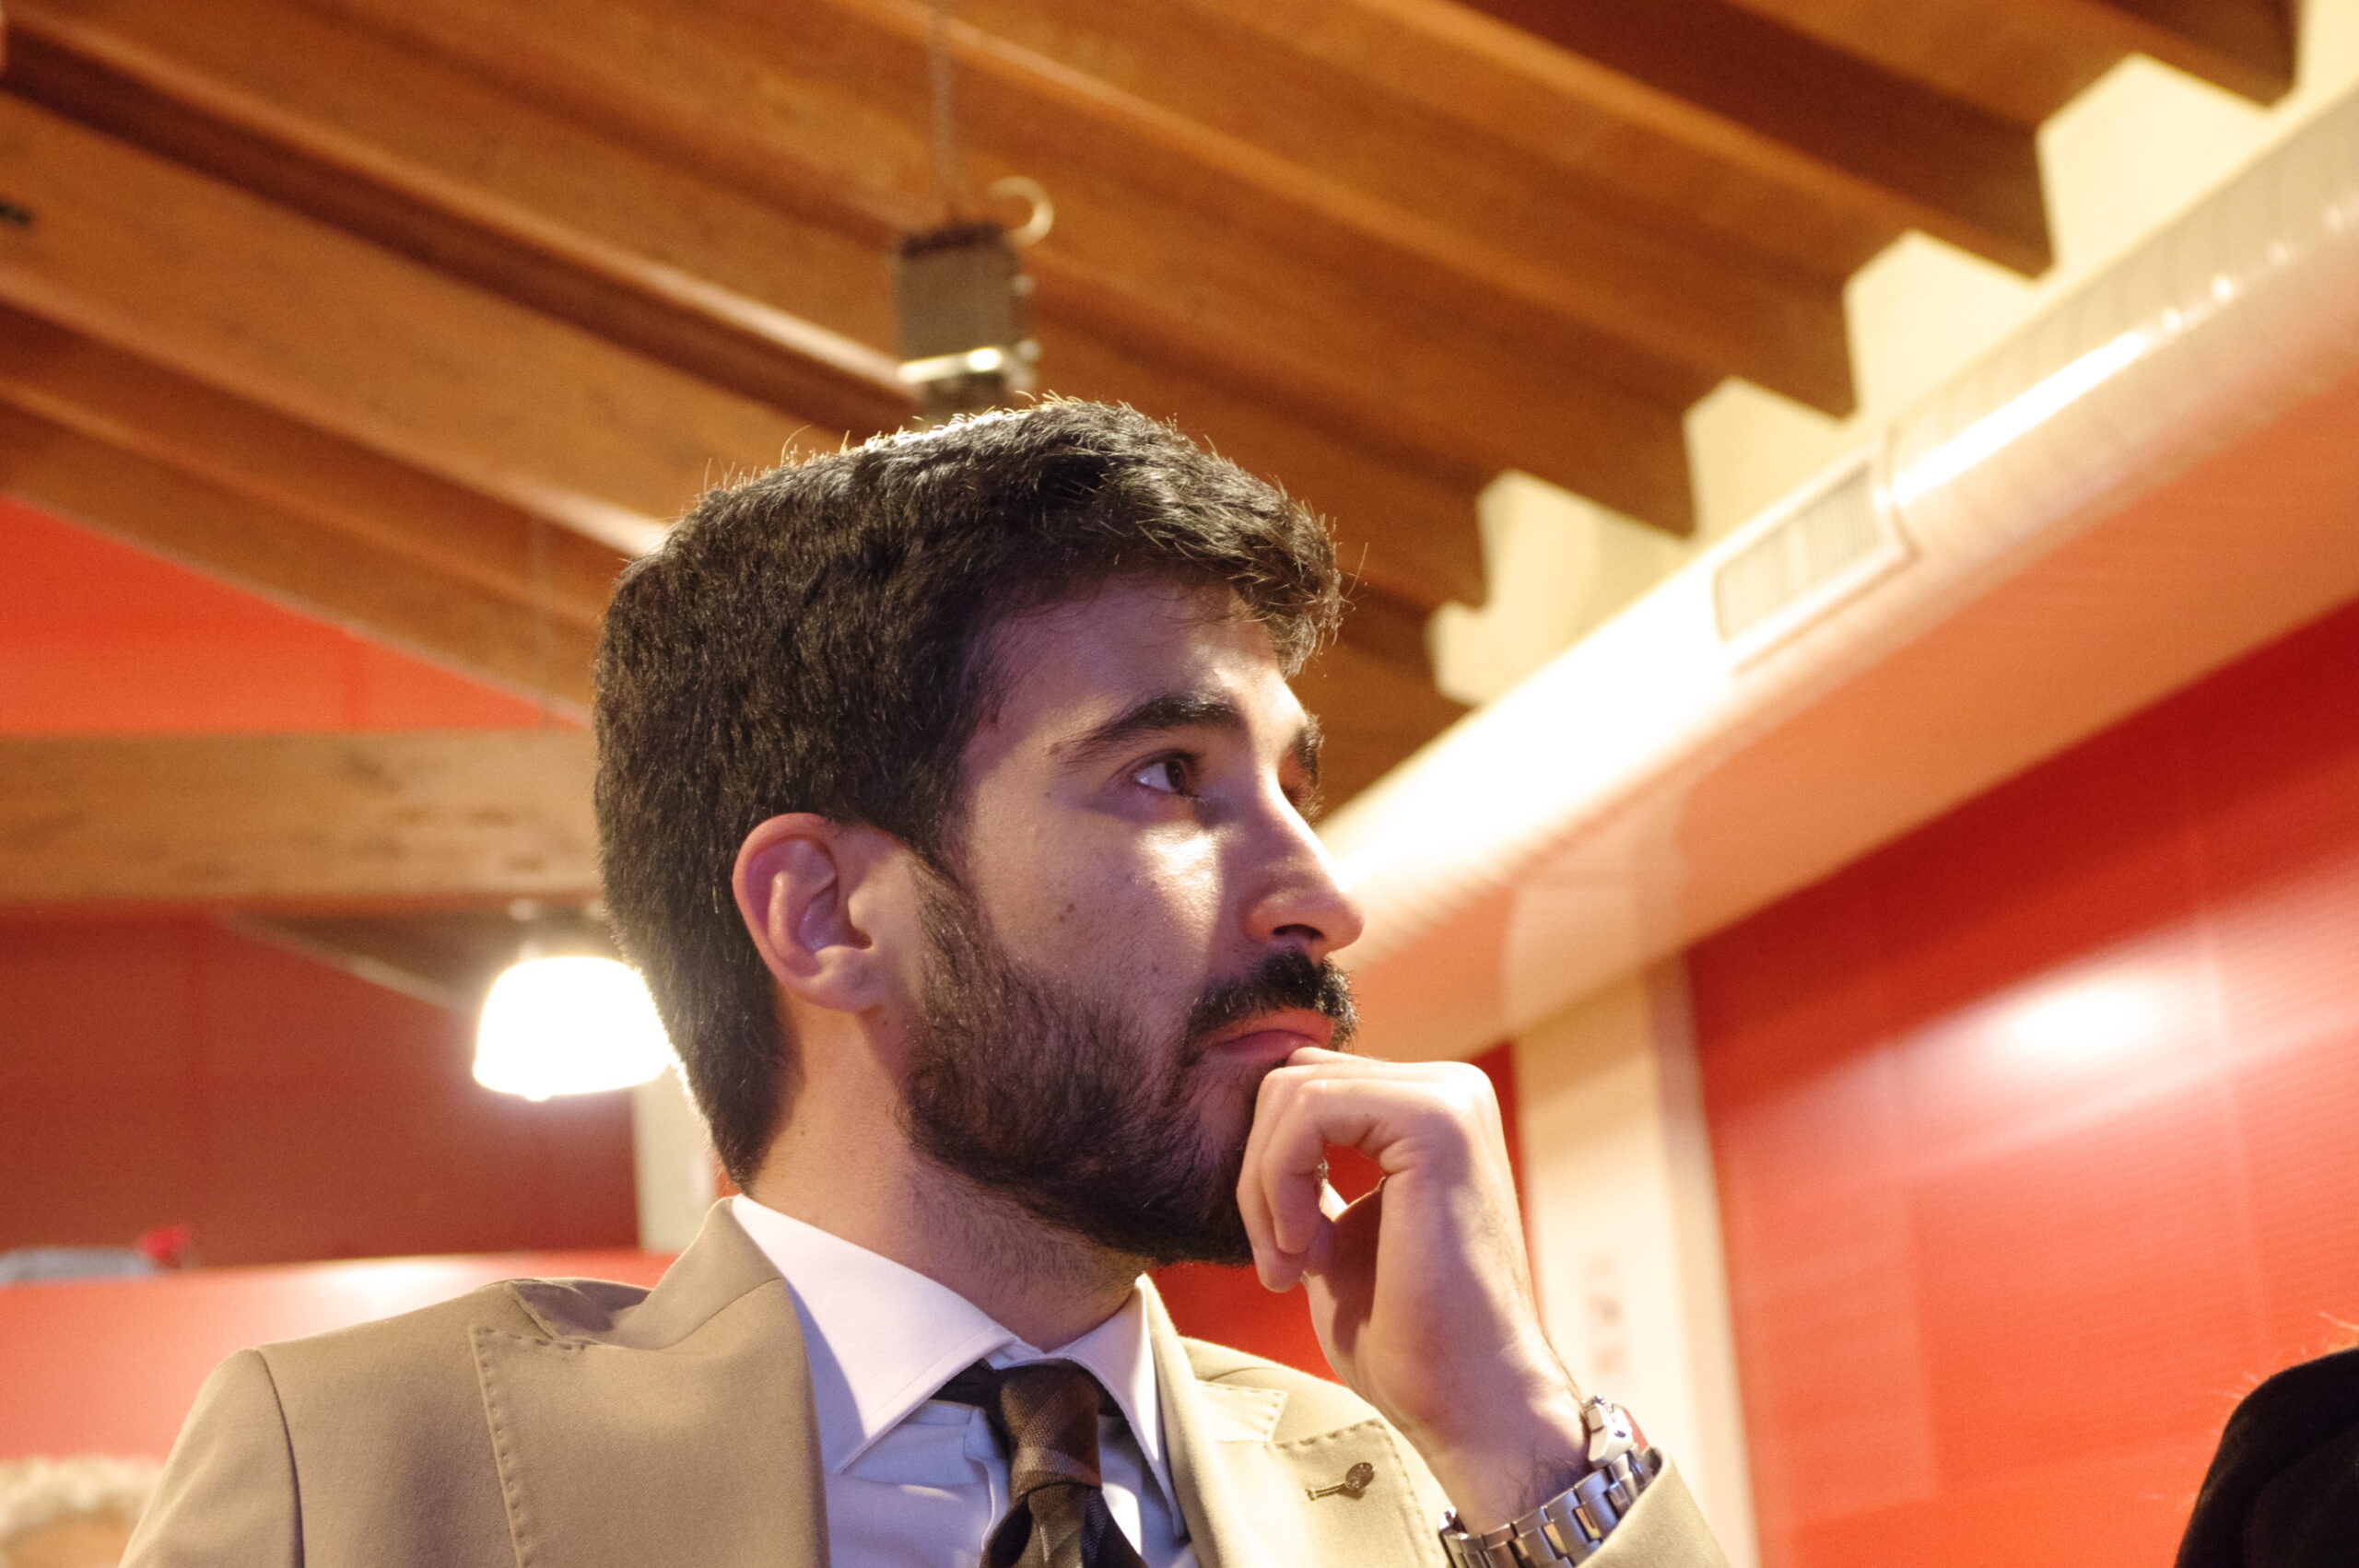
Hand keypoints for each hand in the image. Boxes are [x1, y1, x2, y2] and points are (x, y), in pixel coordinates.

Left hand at [1235, 1047, 1592, 1529]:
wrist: (1468, 1396)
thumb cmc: (1407, 1332)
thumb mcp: (1339, 1228)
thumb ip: (1313, 1169)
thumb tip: (1264, 1121)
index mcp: (1431, 1109)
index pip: (1307, 1090)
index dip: (1269, 1168)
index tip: (1282, 1251)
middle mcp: (1449, 1088)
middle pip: (1292, 1084)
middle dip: (1260, 1177)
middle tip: (1281, 1264)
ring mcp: (1448, 1098)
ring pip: (1292, 1093)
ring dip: (1266, 1189)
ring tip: (1292, 1264)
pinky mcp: (1435, 1120)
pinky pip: (1308, 1112)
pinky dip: (1279, 1182)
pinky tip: (1306, 1251)